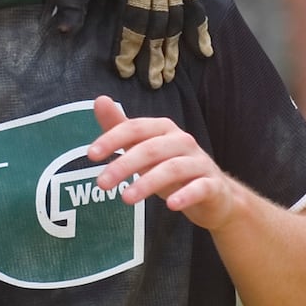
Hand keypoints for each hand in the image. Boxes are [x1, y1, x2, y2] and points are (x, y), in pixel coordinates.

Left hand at [50, 0, 212, 87]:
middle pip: (161, 21)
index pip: (135, 18)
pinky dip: (199, 23)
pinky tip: (204, 48)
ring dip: (176, 46)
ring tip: (171, 73)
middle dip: (156, 55)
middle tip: (154, 84)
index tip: (124, 71)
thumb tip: (64, 31)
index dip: (130, 47)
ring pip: (178, 14)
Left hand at [88, 95, 239, 229]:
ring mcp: (199, 163)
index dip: (112, 138)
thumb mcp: (144, 149)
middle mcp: (183, 141)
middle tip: (101, 183)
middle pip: (151, 148)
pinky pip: (200, 188)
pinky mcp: (213, 185)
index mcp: (164, 129)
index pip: (135, 127)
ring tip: (126, 198)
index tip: (91, 154)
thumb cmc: (172, 168)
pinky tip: (170, 205)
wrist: (215, 196)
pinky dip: (186, 195)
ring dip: (148, 183)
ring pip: (174, 168)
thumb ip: (121, 128)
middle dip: (124, 165)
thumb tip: (99, 100)